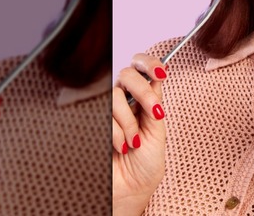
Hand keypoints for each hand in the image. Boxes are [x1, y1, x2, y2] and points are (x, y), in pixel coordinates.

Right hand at [112, 54, 167, 215]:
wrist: (130, 189)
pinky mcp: (92, 122)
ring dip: (129, 122)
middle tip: (155, 112)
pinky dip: (116, 133)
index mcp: (141, 98)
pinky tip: (121, 147)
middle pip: (126, 74)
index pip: (141, 68)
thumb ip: (154, 103)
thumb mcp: (157, 130)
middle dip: (144, 92)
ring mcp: (106, 110)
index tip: (161, 72)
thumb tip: (158, 75)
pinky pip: (104, 116)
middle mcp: (123, 100)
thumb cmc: (145, 163)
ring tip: (134, 143)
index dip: (149, 63)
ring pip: (115, 96)